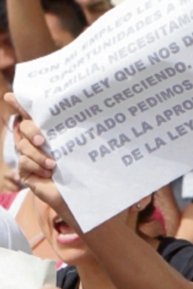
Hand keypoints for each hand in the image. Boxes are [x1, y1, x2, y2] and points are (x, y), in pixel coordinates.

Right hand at [5, 93, 72, 222]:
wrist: (83, 192)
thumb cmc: (83, 167)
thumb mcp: (75, 145)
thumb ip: (66, 130)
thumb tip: (71, 107)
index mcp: (47, 133)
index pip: (30, 116)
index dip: (20, 105)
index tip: (11, 96)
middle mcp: (35, 143)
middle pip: (24, 127)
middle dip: (32, 131)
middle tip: (43, 141)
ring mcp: (28, 157)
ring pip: (23, 145)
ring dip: (38, 154)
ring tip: (53, 163)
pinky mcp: (26, 171)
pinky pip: (24, 161)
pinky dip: (37, 165)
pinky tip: (49, 172)